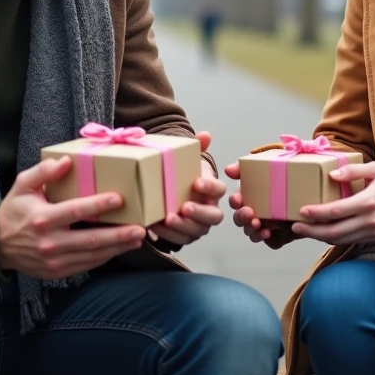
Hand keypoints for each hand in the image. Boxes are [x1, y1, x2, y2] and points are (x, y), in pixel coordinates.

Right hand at [0, 156, 145, 279]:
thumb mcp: (22, 185)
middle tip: (140, 228)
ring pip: (92, 256)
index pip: (75, 211)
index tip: (119, 199)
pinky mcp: (57, 272)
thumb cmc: (15, 210)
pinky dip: (105, 257)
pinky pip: (86, 265)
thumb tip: (67, 161)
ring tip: (138, 238)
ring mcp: (54, 261)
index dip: (98, 205)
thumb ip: (43, 171)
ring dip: (117, 248)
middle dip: (118, 235)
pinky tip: (120, 248)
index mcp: (42, 218)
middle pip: (90, 239)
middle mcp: (49, 242)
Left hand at [149, 132, 224, 246]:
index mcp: (214, 190)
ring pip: (197, 231)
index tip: (196, 182)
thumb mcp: (189, 159)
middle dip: (199, 213)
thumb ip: (197, 147)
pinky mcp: (186, 236)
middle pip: (213, 216)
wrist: (172, 189)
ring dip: (183, 227)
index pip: (219, 190)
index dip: (210, 187)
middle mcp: (211, 210)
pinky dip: (169, 235)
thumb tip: (205, 135)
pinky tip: (155, 226)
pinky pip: (180, 240)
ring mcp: (199, 225)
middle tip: (184, 207)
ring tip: (167, 219)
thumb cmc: (183, 175)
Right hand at [225, 161, 293, 249]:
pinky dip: (269, 239)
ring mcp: (268, 224)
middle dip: (242, 217)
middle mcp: (257, 211)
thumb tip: (227, 170)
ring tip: (260, 226)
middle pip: (240, 219)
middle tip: (250, 213)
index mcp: (251, 195)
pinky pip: (272, 241)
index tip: (238, 199)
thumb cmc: (290, 171)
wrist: (316, 186)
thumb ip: (247, 165)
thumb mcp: (269, 161)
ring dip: (252, 230)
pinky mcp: (281, 235)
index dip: (234, 201)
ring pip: (252, 232)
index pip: (236, 201)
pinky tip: (270, 234)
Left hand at [290, 162, 374, 245]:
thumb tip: (332, 175)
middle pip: (335, 232)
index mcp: (369, 202)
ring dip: (321, 237)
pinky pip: (350, 240)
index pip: (336, 212)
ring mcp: (374, 231)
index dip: (316, 213)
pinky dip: (335, 238)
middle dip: (312, 231)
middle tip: (295, 226)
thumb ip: (353, 171)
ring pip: (341, 239)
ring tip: (304, 230)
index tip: (301, 210)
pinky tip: (323, 232)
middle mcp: (370, 220)